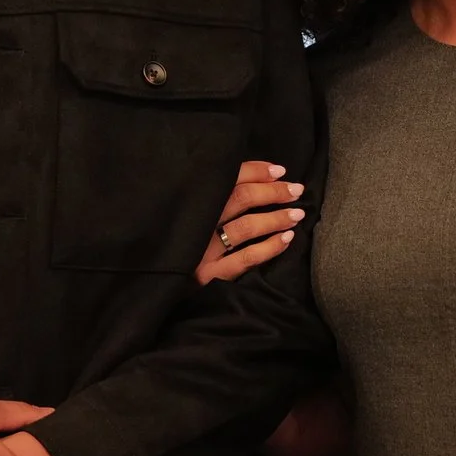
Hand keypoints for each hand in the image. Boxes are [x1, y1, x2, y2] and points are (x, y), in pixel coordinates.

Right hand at [195, 159, 305, 283]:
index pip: (228, 178)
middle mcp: (198, 222)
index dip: (256, 171)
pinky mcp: (210, 274)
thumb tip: (257, 178)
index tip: (279, 171)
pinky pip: (246, 258)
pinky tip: (286, 239)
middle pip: (241, 198)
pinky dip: (270, 247)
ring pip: (246, 227)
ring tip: (297, 214)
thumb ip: (214, 197)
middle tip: (296, 190)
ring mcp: (203, 250)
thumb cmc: (183, 241)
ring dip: (276, 218)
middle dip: (273, 192)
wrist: (158, 284)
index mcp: (194, 202)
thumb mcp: (191, 214)